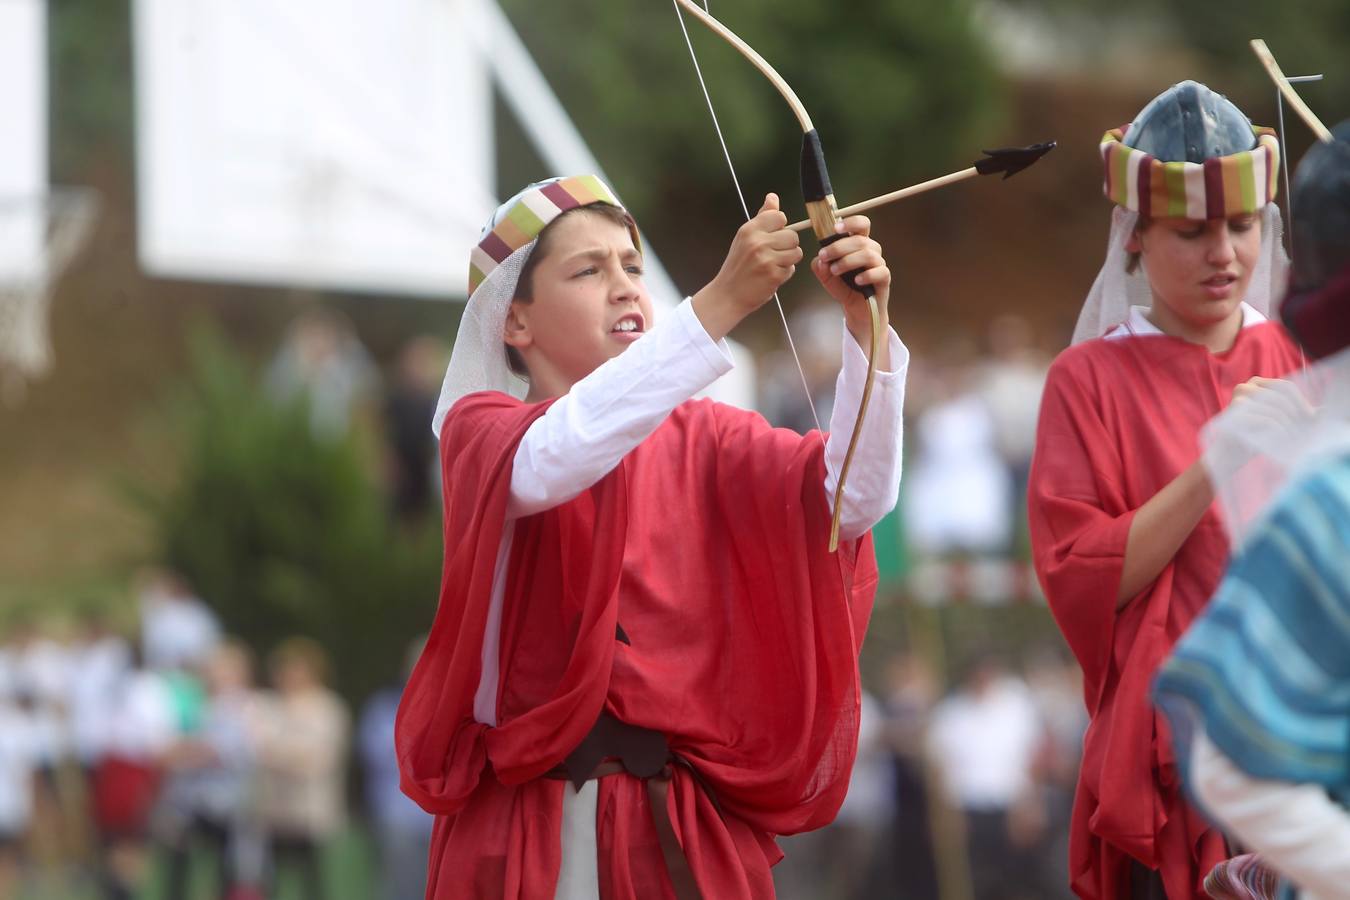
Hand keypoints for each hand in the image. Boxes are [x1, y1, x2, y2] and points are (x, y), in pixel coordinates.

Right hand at [692, 194, 802, 339]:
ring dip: (788, 260)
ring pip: (796, 252)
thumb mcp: (745, 238)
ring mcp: (766, 259)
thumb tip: (773, 197)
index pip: (779, 216)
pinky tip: (770, 276)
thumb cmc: (737, 266)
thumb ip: (762, 218)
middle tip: (772, 254)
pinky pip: (791, 269)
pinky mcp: (773, 275)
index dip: (780, 227)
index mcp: (749, 230)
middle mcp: (757, 242)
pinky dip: (784, 274)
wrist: (727, 295)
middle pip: (792, 235)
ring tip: (772, 265)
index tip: (772, 236)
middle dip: (787, 246)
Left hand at [810, 215, 890, 343]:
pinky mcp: (884, 279)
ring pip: (868, 254)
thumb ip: (820, 266)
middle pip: (860, 240)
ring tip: (835, 271)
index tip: (835, 228)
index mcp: (859, 244)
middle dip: (839, 246)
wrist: (856, 309)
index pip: (861, 225)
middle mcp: (871, 251)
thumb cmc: (844, 287)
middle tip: (824, 256)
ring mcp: (879, 264)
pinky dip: (867, 275)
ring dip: (848, 261)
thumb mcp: (826, 276)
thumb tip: (820, 260)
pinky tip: (856, 281)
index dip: (851, 222)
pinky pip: (880, 272)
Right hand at [1206, 376, 1314, 483]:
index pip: (1285, 387)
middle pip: (1281, 397)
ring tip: (1291, 438)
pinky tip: (1279, 439)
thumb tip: (1327, 410)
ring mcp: (1238, 398)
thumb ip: (1302, 415)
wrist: (1232, 454)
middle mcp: (1246, 386)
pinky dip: (1277, 431)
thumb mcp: (1283, 422)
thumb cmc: (1258, 436)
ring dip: (1287, 426)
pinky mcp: (1233, 413)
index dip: (1300, 403)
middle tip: (1301, 432)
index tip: (1309, 420)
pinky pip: (1265, 419)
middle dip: (1295, 416)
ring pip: (1275, 408)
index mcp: (1257, 384)